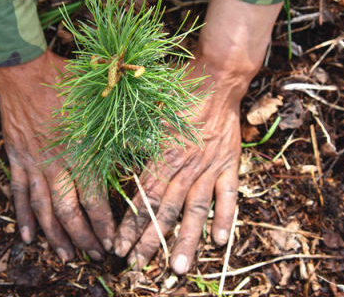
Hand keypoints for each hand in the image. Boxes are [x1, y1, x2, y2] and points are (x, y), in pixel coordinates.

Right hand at [0, 50, 114, 260]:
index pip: (94, 198)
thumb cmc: (66, 79)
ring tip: (65, 256)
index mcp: (81, 149)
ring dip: (55, 235)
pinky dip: (23, 215)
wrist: (24, 69)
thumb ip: (120, 122)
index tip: (112, 241)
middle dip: (83, 237)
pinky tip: (29, 235)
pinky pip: (19, 192)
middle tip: (94, 256)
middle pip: (69, 210)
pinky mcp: (17, 158)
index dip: (103, 223)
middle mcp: (57, 162)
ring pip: (44, 208)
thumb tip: (145, 137)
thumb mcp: (100, 98)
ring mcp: (34, 162)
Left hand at [113, 0, 282, 274]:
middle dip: (149, 241)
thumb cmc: (176, 91)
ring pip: (194, 210)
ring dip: (185, 240)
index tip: (118, 247)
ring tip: (177, 267)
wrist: (215, 76)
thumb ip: (134, 143)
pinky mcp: (229, 164)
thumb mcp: (147, 113)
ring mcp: (209, 168)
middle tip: (137, 266)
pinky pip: (228, 196)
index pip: (142, 199)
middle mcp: (184, 166)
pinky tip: (220, 241)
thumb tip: (114, 164)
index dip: (129, 225)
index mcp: (161, 155)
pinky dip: (225, 218)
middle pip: (164, 211)